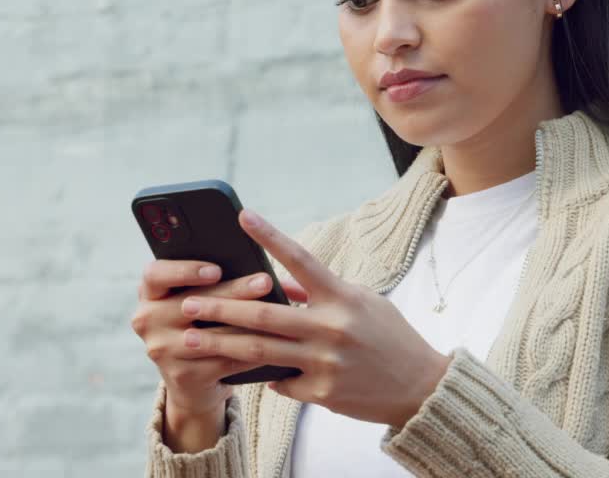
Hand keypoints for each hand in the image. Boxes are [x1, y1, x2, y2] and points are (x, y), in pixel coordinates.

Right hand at [130, 259, 310, 432]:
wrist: (192, 380)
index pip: (155, 274)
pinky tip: (274, 342)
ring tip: (277, 312)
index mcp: (150, 293)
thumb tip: (251, 265)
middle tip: (264, 282)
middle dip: (233, 291)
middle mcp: (147, 321)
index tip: (216, 270)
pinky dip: (252, 351)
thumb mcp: (195, 298)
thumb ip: (210, 280)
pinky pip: (224, 360)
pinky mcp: (182, 375)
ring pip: (211, 334)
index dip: (185, 271)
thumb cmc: (201, 324)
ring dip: (247, 323)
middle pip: (192, 303)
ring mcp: (162, 350)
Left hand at [178, 208, 452, 429]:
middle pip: (263, 314)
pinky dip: (262, 375)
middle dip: (220, 308)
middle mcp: (330, 327)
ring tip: (188, 339)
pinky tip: (243, 373)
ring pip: (259, 351)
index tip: (241, 216)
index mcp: (342, 297)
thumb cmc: (391, 337)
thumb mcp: (363, 304)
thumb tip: (283, 285)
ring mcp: (323, 362)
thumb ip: (322, 294)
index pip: (299, 259)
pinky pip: (278, 381)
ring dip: (219, 344)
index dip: (269, 236)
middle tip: (188, 304)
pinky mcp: (320, 392)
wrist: (420, 387)